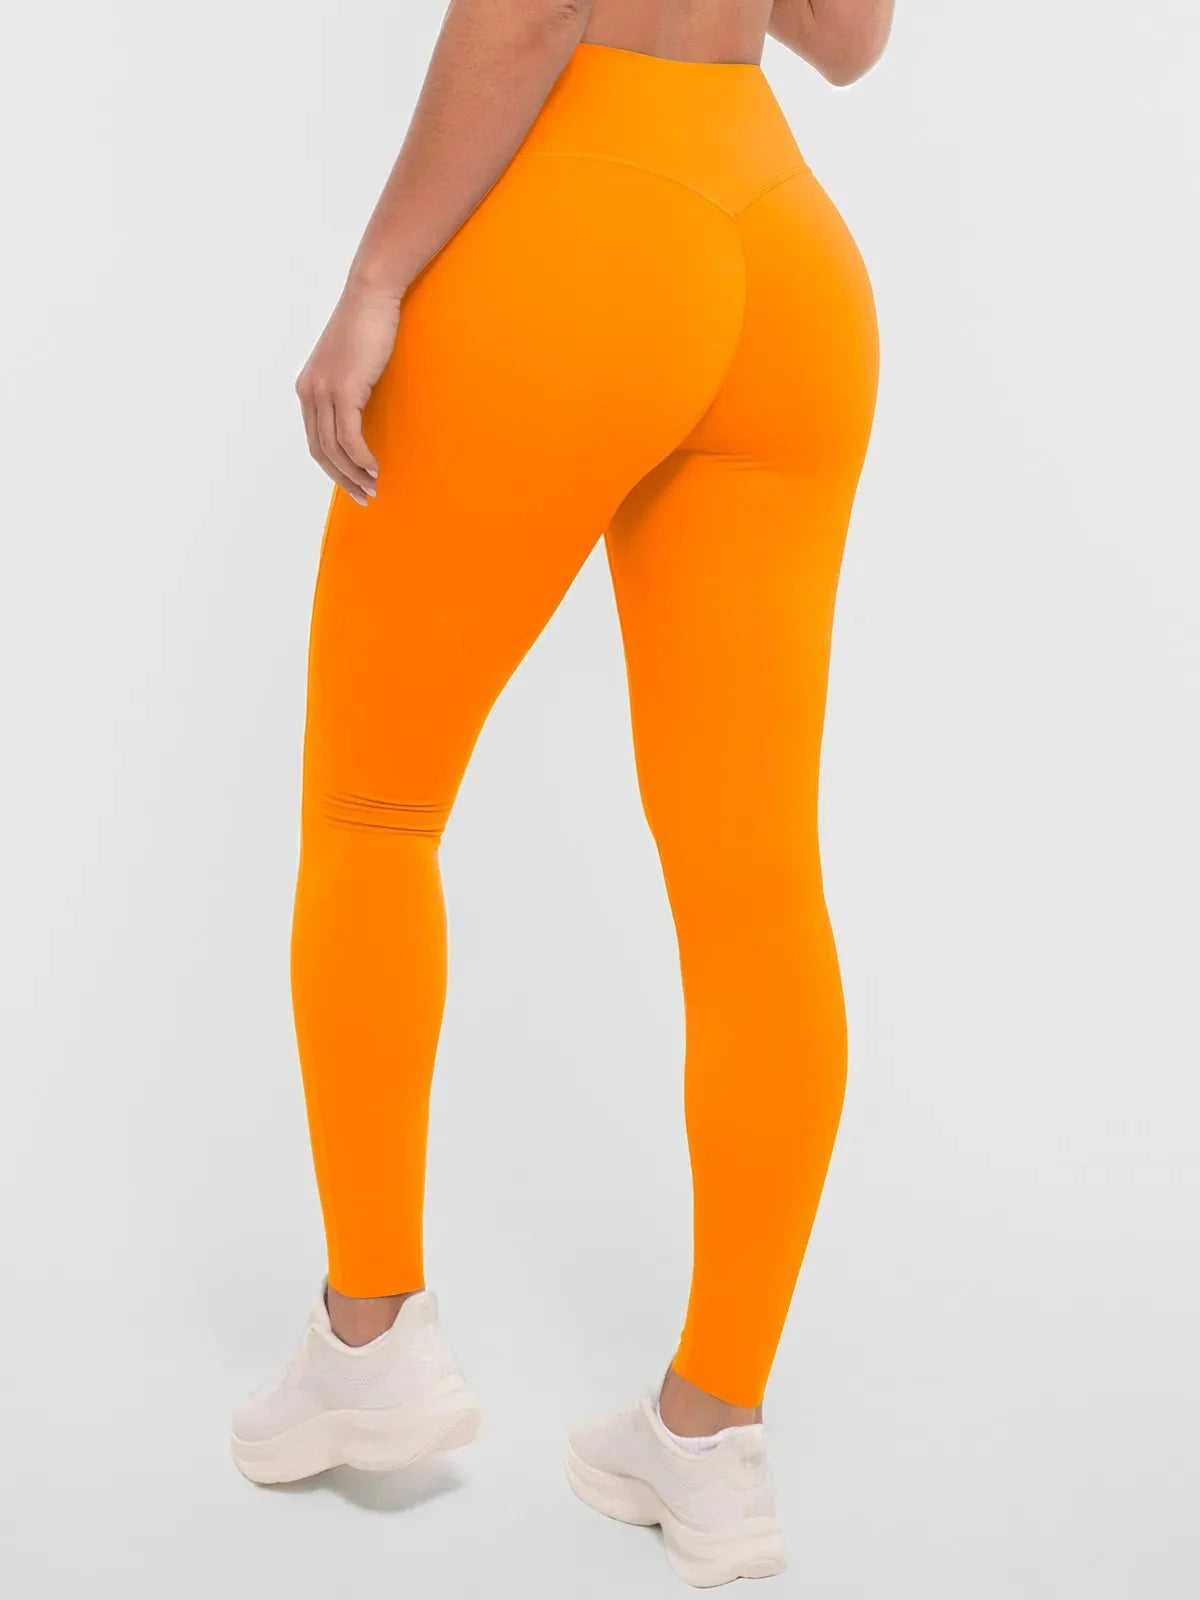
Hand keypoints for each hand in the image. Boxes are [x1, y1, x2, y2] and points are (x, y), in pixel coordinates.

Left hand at [295, 284, 402, 503]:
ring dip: (354, 473)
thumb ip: (347, 389)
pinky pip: (349, 437)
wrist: (370, 297)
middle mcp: (309, 392)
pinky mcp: (343, 390)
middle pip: (321, 451)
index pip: (315, 440)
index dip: (333, 468)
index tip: (352, 483)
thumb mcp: (351, 364)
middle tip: (364, 495)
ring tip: (374, 486)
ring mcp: (324, 391)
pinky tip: (375, 467)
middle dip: (342, 479)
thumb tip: (361, 416)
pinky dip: (361, 458)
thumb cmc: (367, 326)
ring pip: (334, 448)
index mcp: (308, 388)